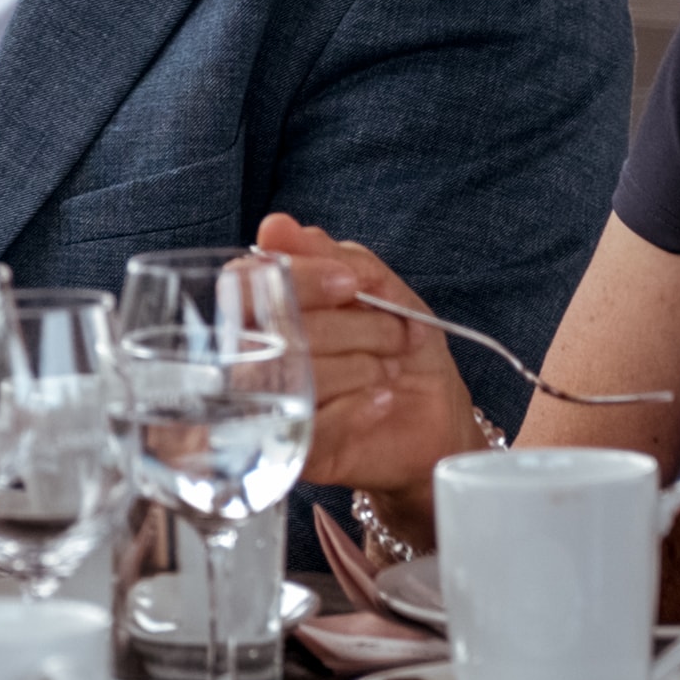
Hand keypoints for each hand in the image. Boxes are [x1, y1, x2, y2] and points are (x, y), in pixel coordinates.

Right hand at [261, 215, 488, 495]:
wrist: (435, 420)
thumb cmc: (401, 348)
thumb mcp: (380, 288)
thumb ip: (331, 256)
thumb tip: (276, 226)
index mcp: (262, 309)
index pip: (245, 284)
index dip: (301, 278)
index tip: (352, 283)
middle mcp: (251, 356)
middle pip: (273, 332)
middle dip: (349, 327)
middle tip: (394, 334)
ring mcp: (265, 408)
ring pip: (290, 378)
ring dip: (357, 366)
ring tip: (390, 368)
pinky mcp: (288, 453)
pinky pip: (310, 426)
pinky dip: (356, 408)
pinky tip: (383, 399)